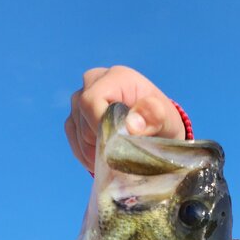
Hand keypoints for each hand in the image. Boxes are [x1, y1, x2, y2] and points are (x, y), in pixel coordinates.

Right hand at [65, 65, 185, 172]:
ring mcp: (81, 98)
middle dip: (101, 143)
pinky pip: (73, 138)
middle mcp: (94, 82)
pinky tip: (103, 162)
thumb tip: (132, 125)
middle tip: (122, 157)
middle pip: (83, 119)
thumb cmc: (162, 122)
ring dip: (95, 153)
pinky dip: (87, 155)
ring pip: (77, 131)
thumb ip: (154, 118)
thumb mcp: (167, 120)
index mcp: (116, 78)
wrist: (157, 126)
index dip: (100, 127)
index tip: (118, 146)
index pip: (91, 101)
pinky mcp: (76, 116)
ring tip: (116, 161)